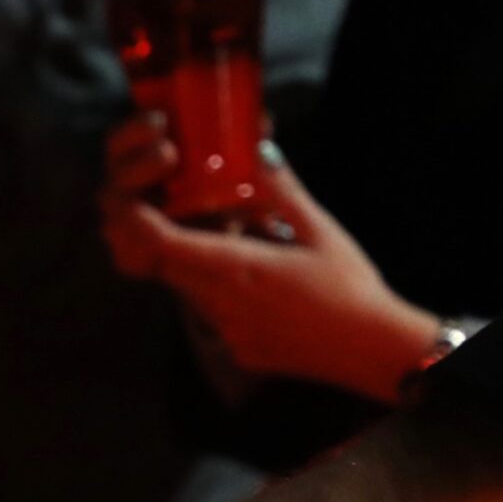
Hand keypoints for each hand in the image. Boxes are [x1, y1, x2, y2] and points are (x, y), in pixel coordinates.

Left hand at [99, 114, 440, 403]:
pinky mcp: (239, 348)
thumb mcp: (320, 231)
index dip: (136, 223)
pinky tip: (249, 281)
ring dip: (190, 264)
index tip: (129, 201)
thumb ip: (282, 191)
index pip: (162, 244)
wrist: (373, 351)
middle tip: (168, 210)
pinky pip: (212, 315)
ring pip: (187, 290)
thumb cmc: (350, 288)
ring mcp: (227, 330)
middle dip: (159, 240)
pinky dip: (215, 292)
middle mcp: (220, 302)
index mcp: (236, 268)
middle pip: (165, 266)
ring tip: (224, 239)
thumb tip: (261, 150)